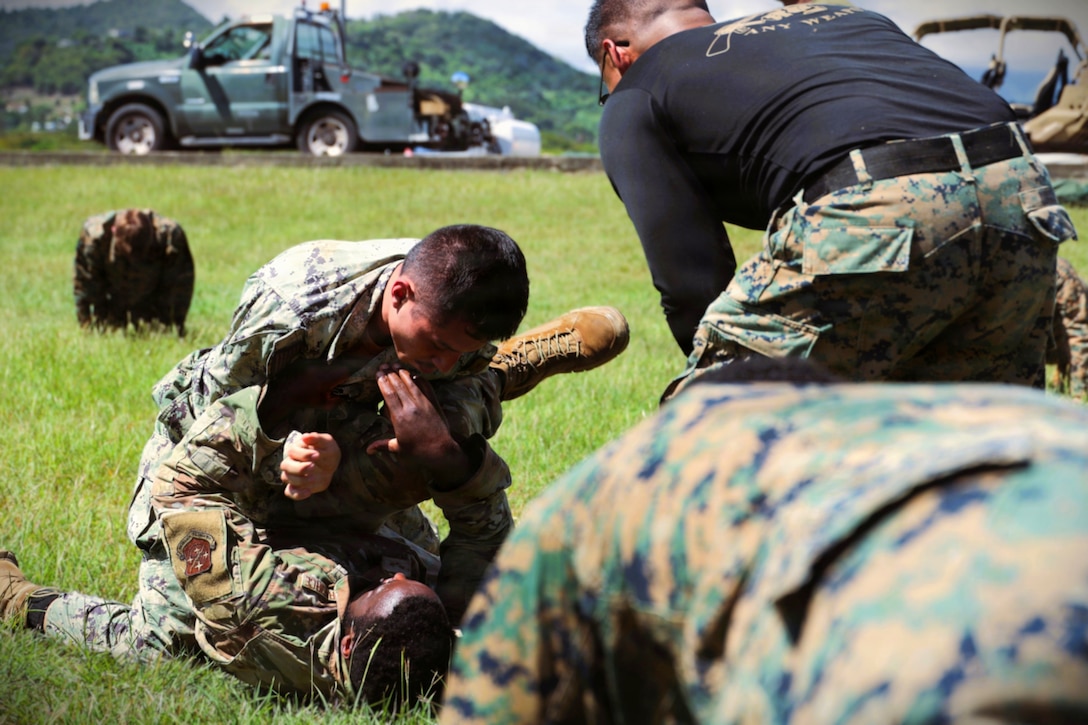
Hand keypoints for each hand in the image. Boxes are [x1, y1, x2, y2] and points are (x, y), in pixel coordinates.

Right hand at [280, 431, 340, 500]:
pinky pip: (290, 492)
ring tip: (313, 477)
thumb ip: (317, 438)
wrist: (331, 463)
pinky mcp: (297, 486)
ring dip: (299, 479)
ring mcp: (292, 475)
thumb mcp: (326, 442)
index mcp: (296, 449)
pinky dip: (297, 494)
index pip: (293, 452)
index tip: (317, 455)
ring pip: (287, 478)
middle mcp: (291, 462)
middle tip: (312, 466)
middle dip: (299, 467)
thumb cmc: (327, 450)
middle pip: (286, 466)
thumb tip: (306, 437)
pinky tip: (308, 492)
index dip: (304, 454)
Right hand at [367, 366, 471, 483]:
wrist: (440, 449)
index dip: (383, 382)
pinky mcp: (433, 402)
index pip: (389, 394)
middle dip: (390, 373)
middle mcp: (411, 407)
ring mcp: (424, 403)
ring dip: (403, 372)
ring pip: (411, 383)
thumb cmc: (418, 451)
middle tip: (384, 365)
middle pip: (399, 385)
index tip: (378, 373)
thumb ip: (382, 445)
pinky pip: (426, 386)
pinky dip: (419, 379)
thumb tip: (367, 450)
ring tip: (395, 365)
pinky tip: (413, 374)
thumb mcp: (398, 448)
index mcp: (400, 417)